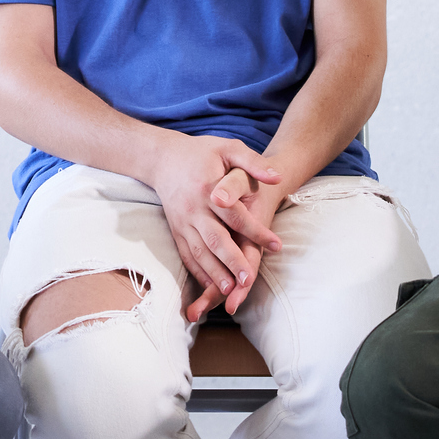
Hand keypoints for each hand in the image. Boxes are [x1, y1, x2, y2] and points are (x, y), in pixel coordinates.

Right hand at [147, 135, 282, 321]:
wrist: (161, 157)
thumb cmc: (200, 152)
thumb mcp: (228, 148)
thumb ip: (253, 162)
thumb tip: (277, 176)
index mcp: (208, 188)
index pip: (236, 216)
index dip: (257, 231)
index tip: (276, 245)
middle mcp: (194, 209)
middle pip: (215, 239)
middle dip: (232, 261)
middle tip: (248, 280)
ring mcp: (182, 222)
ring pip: (199, 252)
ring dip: (214, 273)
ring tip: (230, 290)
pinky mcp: (176, 230)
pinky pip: (186, 254)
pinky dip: (198, 272)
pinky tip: (210, 286)